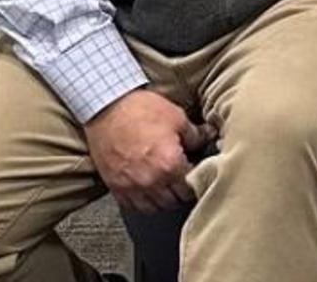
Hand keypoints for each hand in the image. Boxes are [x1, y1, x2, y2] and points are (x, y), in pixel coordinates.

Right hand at [85, 89, 207, 212]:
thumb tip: (209, 136)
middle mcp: (151, 180)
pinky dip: (143, 202)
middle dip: (183, 191)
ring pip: (155, 207)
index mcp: (169, 164)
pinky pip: (132, 205)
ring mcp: (131, 186)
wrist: (106, 108)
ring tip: (169, 187)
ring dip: (165, 200)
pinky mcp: (115, 186)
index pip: (191, 185)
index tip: (199, 173)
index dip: (198, 179)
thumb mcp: (176, 117)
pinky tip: (148, 190)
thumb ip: (196, 134)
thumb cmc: (141, 110)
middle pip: (175, 200)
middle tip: (185, 180)